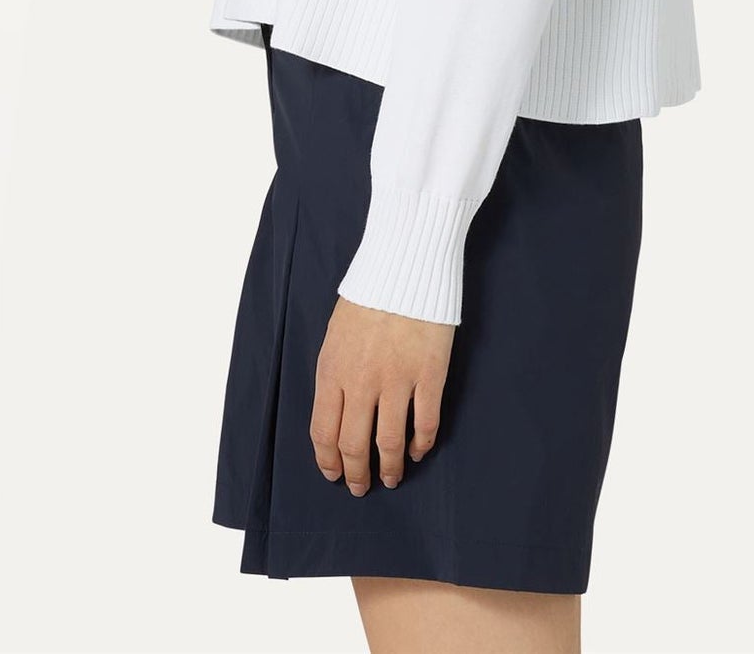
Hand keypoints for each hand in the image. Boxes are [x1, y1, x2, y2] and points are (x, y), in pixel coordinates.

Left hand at [310, 295, 454, 493]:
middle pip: (354, 444)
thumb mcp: (335, 336)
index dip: (328, 460)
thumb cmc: (367, 298)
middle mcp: (362, 382)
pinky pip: (425, 423)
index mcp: (333, 370)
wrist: (405, 266)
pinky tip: (417, 451)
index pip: (323, 431)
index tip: (334, 474)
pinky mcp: (429, 375)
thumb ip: (335, 375)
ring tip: (390, 478)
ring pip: (388, 442)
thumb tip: (338, 414)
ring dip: (388, 468)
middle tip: (361, 487)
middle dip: (356, 473)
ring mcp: (397, 380)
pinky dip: (421, 445)